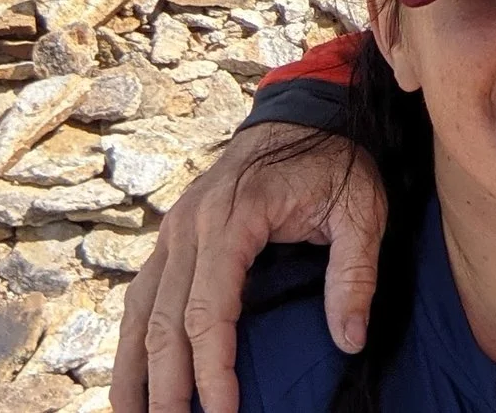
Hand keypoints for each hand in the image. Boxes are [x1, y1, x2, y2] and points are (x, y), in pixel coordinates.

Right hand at [111, 123, 386, 412]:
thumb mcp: (362, 210)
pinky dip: (133, 338)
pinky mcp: (173, 235)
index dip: (212, 369)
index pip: (210, 311)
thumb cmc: (336, 161)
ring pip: (140, 310)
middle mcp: (190, 225)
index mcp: (232, 219)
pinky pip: (142, 293)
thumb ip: (355, 274)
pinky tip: (133, 375)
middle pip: (166, 320)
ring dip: (134, 369)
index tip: (224, 412)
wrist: (305, 112)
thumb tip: (349, 339)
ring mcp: (174, 229)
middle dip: (167, 385)